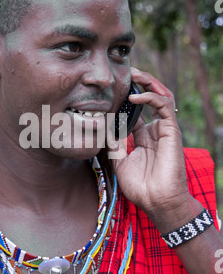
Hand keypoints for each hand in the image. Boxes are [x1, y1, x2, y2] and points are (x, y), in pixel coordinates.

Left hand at [108, 67, 202, 232]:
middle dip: (139, 83)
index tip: (109, 90)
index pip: (135, 110)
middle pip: (149, 98)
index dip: (124, 98)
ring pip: (160, 96)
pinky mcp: (171, 130)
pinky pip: (164, 105)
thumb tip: (102, 127)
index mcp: (143, 137)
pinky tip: (135, 95)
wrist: (156, 201)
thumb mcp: (119, 161)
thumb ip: (113, 143)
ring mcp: (164, 129)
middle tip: (125, 73)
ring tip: (133, 74)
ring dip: (147, 82)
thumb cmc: (140, 186)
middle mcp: (154, 130)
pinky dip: (150, 96)